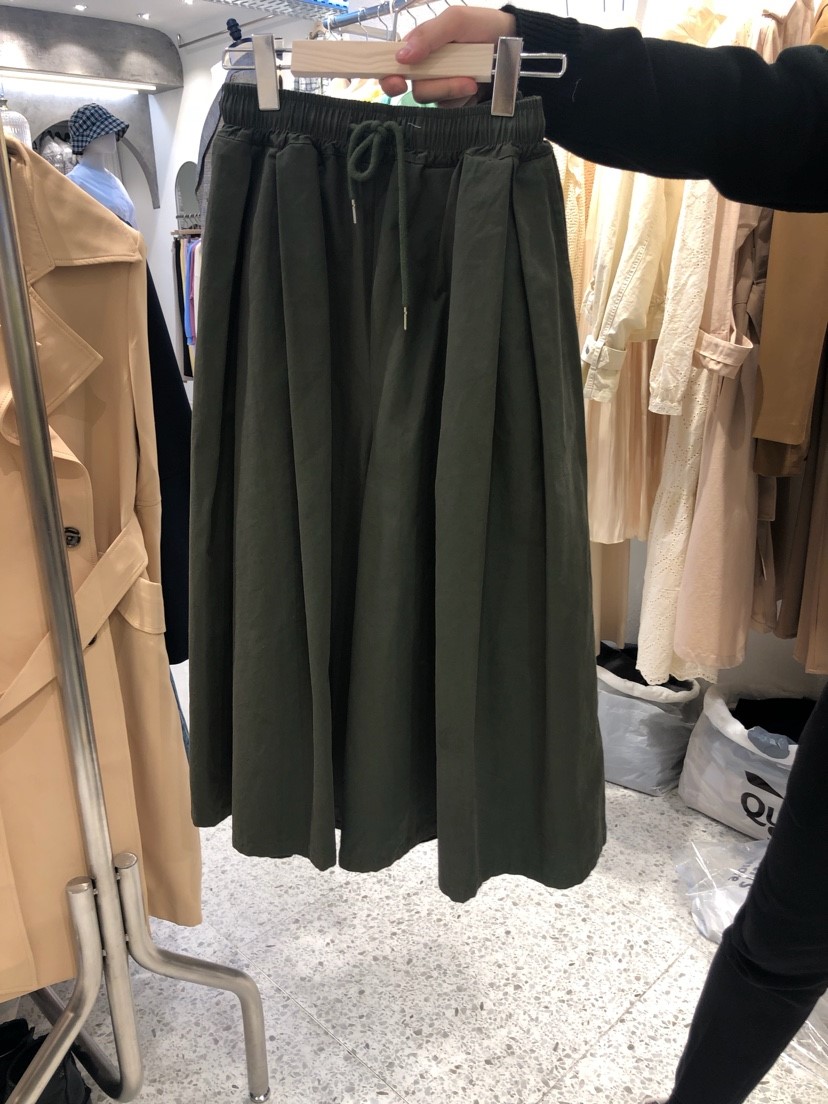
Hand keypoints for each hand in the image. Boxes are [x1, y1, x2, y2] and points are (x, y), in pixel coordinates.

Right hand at [380, 7, 516, 107]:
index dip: (388, 74)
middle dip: (431, 85)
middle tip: (443, 83)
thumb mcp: (455, 20)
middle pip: (412, 86)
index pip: (393, 62)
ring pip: (430, 98)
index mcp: (419, 46)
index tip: (396, 81)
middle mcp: (425, 69)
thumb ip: (428, 34)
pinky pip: (447, 107)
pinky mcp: (453, 102)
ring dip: (450, 89)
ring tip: (472, 78)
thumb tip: (401, 56)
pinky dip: (460, 97)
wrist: (512, 45)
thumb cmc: (482, 26)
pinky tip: (474, 85)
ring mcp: (439, 87)